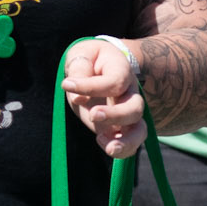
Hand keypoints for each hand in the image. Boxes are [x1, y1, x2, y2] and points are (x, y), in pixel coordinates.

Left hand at [63, 39, 145, 159]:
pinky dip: (121, 150)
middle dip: (115, 115)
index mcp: (122, 72)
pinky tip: (102, 142)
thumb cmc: (90, 60)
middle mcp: (130, 94)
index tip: (66, 84)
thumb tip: (78, 98)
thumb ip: (79, 68)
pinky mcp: (122, 129)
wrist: (101, 68)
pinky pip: (131, 145)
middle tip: (93, 114)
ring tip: (109, 148)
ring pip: (140, 131)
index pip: (114, 82)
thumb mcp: (82, 55)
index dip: (90, 86)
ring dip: (126, 142)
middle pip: (135, 108)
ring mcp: (128, 114)